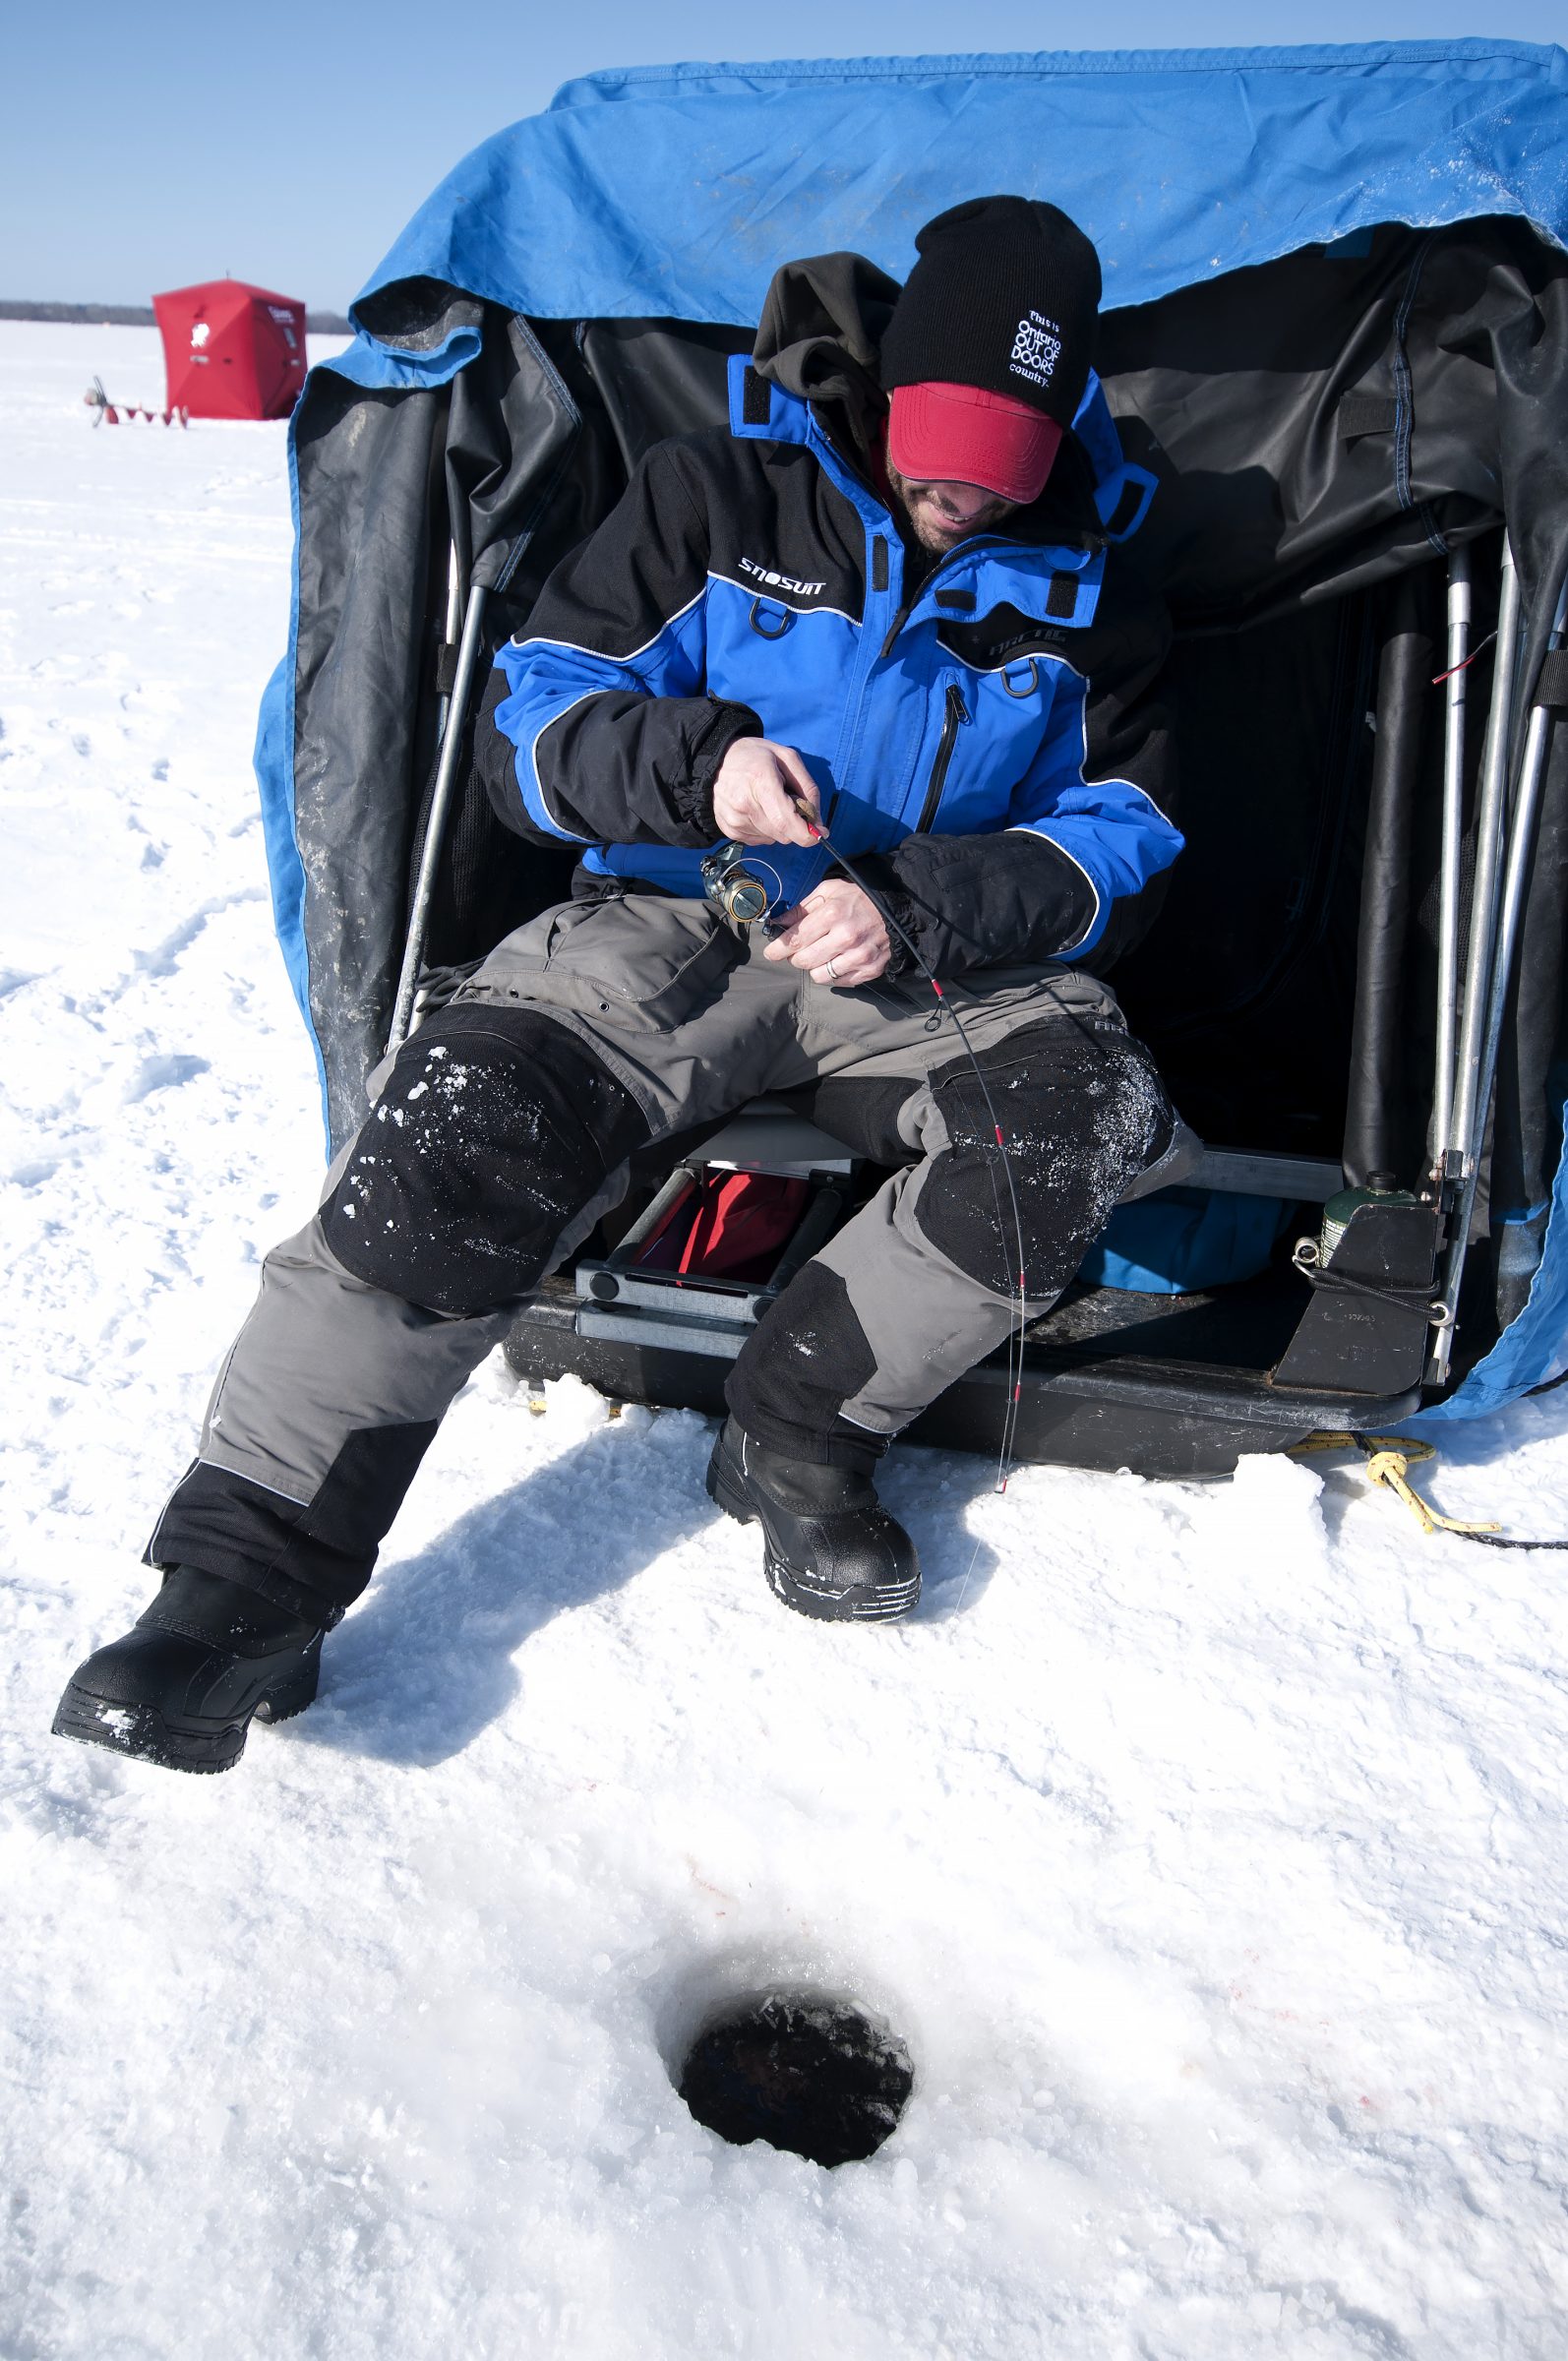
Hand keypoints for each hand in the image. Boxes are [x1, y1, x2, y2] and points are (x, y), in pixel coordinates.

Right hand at [711, 738, 821, 846]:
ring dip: (779, 826)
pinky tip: (758, 810)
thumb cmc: (756, 756)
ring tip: (769, 803)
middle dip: (795, 825)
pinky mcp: (728, 829)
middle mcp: (745, 804)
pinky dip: (765, 829)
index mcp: (761, 783)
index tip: (820, 833)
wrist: (718, 759)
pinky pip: (759, 840)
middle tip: (789, 804)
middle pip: (783, 834)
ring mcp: (734, 819)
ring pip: (773, 839)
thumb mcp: (788, 758)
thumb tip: (818, 823)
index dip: (807, 834)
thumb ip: (808, 789)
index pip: (786, 821)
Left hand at [763, 878, 890, 986]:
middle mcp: (845, 938)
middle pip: (803, 961)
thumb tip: (777, 924)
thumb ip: (801, 909)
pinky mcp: (870, 970)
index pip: (794, 940)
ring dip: (814, 967)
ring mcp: (859, 956)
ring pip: (819, 976)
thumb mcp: (828, 892)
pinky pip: (839, 982)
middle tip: (800, 949)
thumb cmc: (858, 898)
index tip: (770, 953)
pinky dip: (833, 973)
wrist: (897, 909)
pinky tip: (838, 959)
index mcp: (832, 914)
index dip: (777, 949)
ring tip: (822, 954)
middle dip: (795, 957)